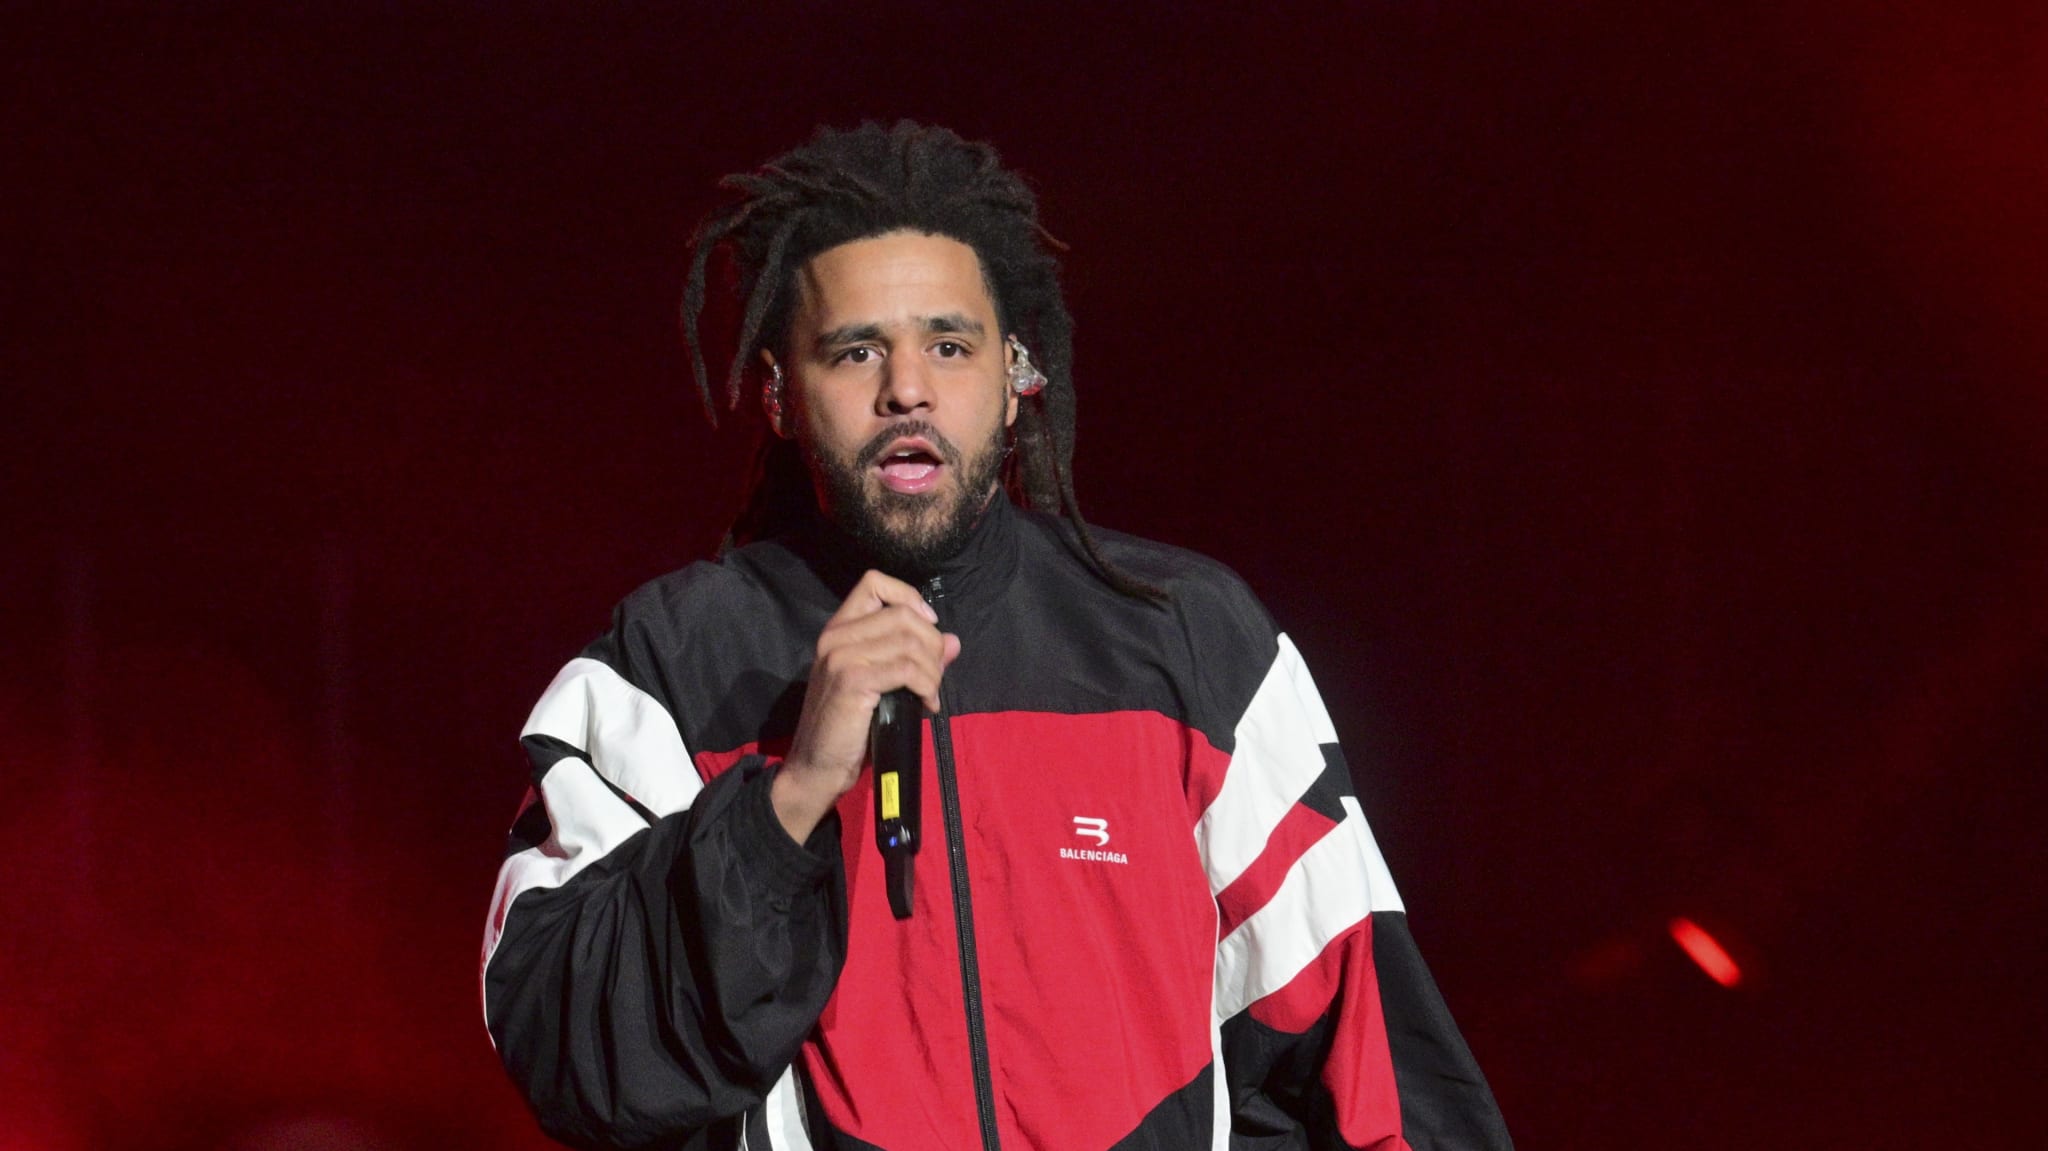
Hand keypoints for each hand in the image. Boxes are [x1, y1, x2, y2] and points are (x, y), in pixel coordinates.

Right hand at [770, 570, 959, 842]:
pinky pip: (906, 669)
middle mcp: (836, 636)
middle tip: (935, 676)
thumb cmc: (847, 728)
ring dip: (932, 670)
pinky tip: (927, 705)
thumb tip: (953, 641)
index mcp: (839, 630)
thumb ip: (913, 658)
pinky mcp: (852, 681)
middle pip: (902, 614)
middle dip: (931, 644)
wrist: (816, 767)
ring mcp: (841, 656)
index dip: (909, 597)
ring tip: (931, 694)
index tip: (927, 625)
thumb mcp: (881, 685)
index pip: (874, 582)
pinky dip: (927, 686)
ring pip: (909, 642)